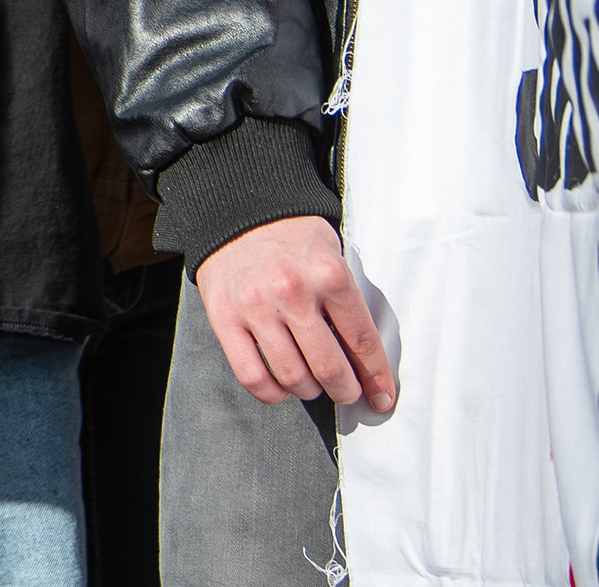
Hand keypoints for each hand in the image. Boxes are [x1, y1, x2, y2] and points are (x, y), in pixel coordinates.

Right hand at [198, 215, 394, 411]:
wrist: (234, 208)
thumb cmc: (291, 237)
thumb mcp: (332, 257)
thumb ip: (346, 304)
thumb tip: (361, 362)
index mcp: (328, 275)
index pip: (362, 342)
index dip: (376, 377)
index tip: (382, 397)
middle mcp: (293, 292)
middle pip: (330, 367)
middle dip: (345, 390)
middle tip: (346, 392)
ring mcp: (255, 306)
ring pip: (293, 376)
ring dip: (310, 391)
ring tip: (313, 386)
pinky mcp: (224, 316)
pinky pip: (251, 374)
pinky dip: (271, 393)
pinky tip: (280, 387)